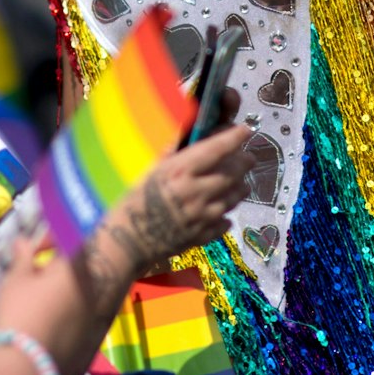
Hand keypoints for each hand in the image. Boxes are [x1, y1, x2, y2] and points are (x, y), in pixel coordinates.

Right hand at [98, 123, 255, 273]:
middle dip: (244, 162)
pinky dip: (227, 212)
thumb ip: (170, 153)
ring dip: (241, 186)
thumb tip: (187, 132)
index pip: (216, 149)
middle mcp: (195, 192)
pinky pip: (225, 221)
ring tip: (240, 181)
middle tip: (248, 157)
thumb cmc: (130, 203)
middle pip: (232, 173)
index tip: (246, 130)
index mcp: (179, 171)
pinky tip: (221, 208)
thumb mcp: (147, 171)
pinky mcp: (203, 236)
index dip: (234, 138)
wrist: (125, 243)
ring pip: (234, 197)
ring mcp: (201, 216)